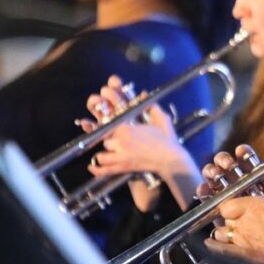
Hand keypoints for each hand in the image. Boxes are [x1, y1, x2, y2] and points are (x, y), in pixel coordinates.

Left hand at [84, 76, 196, 210]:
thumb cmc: (167, 140)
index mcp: (127, 129)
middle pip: (104, 141)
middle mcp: (121, 142)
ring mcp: (121, 157)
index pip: (107, 126)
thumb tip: (143, 93)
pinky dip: (96, 169)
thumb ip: (151, 106)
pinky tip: (91, 167)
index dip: (108, 128)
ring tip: (108, 153)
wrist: (171, 160)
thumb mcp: (161, 119)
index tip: (111, 129)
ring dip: (103, 154)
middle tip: (116, 143)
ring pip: (102, 155)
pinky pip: (104, 170)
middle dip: (108, 142)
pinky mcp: (123, 168)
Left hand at [205, 171, 263, 263]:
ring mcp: (242, 240)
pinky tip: (210, 244)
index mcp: (253, 206)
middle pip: (225, 218)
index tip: (237, 205)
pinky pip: (222, 250)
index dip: (231, 204)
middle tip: (239, 217)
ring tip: (230, 230)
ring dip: (224, 231)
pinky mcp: (245, 255)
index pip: (227, 203)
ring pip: (221, 233)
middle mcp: (244, 223)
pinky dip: (214, 246)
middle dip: (230, 217)